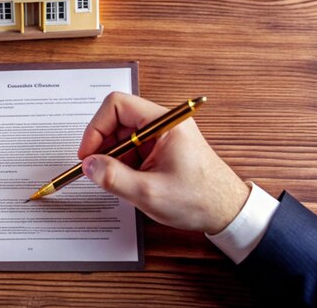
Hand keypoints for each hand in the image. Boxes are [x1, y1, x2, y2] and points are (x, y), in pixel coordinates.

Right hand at [78, 93, 250, 233]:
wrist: (227, 211)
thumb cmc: (199, 200)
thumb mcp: (149, 192)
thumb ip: (113, 177)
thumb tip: (88, 165)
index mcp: (165, 123)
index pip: (118, 105)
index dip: (97, 127)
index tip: (88, 153)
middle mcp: (164, 123)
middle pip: (118, 119)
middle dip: (103, 144)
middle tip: (95, 169)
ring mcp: (163, 135)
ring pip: (123, 135)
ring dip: (113, 156)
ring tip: (115, 180)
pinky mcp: (162, 148)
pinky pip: (133, 147)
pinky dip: (123, 162)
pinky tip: (127, 181)